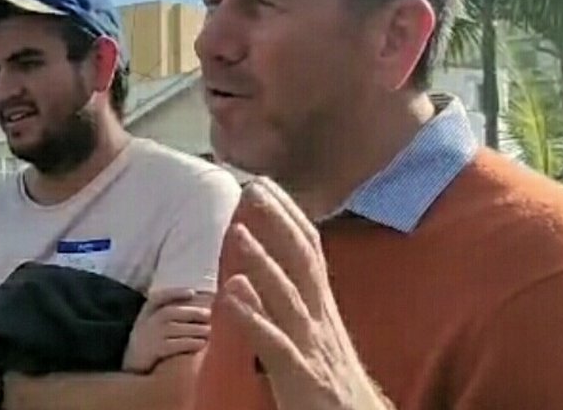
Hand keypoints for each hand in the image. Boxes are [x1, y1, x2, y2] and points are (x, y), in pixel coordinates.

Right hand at [122, 286, 211, 373]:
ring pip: (176, 329)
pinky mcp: (157, 351)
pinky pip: (176, 345)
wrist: (134, 361)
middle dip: (191, 312)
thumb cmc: (150, 336)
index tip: (192, 292)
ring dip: (194, 329)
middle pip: (171, 312)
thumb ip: (165, 310)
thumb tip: (192, 299)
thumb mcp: (151, 319)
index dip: (175, 293)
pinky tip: (201, 344)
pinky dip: (190, 343)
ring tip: (208, 330)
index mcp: (147, 310)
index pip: (160, 297)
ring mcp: (152, 336)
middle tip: (208, 314)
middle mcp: (148, 321)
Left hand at [215, 180, 392, 409]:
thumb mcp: (318, 333)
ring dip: (263, 263)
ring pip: (289, 298)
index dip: (289, 213)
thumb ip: (296, 299)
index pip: (310, 248)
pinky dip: (254, 318)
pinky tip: (231, 296)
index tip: (265, 181)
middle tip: (252, 187)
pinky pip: (275, 345)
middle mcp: (321, 319)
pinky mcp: (301, 379)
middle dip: (279, 222)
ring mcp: (312, 348)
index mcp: (323, 306)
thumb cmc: (331, 380)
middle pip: (303, 261)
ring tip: (238, 231)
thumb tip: (258, 267)